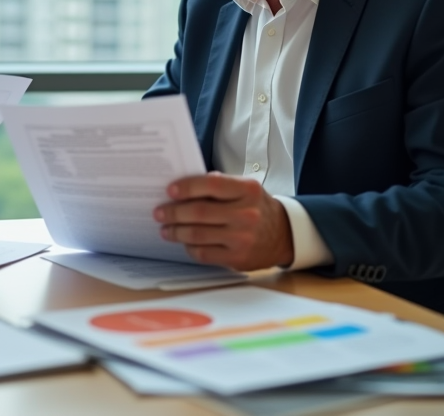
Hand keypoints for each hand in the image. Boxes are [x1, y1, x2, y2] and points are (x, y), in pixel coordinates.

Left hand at [153, 172, 293, 269]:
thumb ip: (219, 186)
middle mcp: (247, 214)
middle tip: (159, 212)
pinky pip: (203, 253)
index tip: (170, 190)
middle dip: (173, 212)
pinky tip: (184, 242)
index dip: (187, 187)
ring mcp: (242, 238)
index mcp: (248, 190)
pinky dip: (189, 247)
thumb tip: (182, 188)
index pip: (211, 184)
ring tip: (166, 229)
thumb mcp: (245, 189)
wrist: (284, 235)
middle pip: (199, 212)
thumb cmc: (256, 207)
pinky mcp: (237, 258)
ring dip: (176, 231)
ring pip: (197, 234)